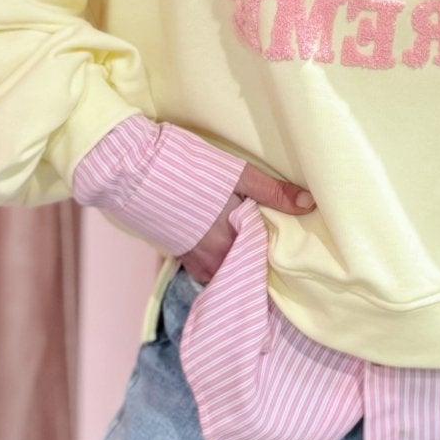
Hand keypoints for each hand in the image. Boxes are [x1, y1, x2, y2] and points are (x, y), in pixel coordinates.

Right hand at [180, 163, 315, 284]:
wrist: (131, 169)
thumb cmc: (186, 168)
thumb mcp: (237, 174)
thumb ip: (274, 192)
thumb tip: (309, 205)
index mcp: (233, 241)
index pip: (264, 260)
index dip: (277, 254)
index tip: (290, 250)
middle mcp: (212, 259)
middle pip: (244, 268)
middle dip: (257, 262)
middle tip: (271, 249)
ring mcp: (191, 260)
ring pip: (224, 270)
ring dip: (236, 263)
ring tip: (247, 248)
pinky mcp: (175, 255)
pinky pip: (204, 269)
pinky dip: (216, 262)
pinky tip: (221, 247)